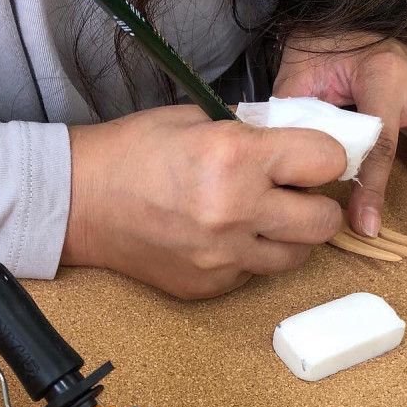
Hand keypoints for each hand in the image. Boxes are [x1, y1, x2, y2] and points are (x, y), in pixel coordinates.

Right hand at [63, 104, 345, 297]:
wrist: (79, 202)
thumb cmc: (132, 152)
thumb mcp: (198, 121)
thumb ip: (253, 135)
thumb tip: (295, 144)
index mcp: (237, 157)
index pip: (327, 162)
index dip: (326, 157)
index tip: (312, 159)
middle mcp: (237, 212)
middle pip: (324, 222)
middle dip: (317, 204)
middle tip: (296, 194)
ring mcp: (224, 257)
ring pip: (297, 257)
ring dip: (290, 236)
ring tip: (262, 219)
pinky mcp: (210, 286)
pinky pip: (254, 274)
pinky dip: (250, 257)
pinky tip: (222, 237)